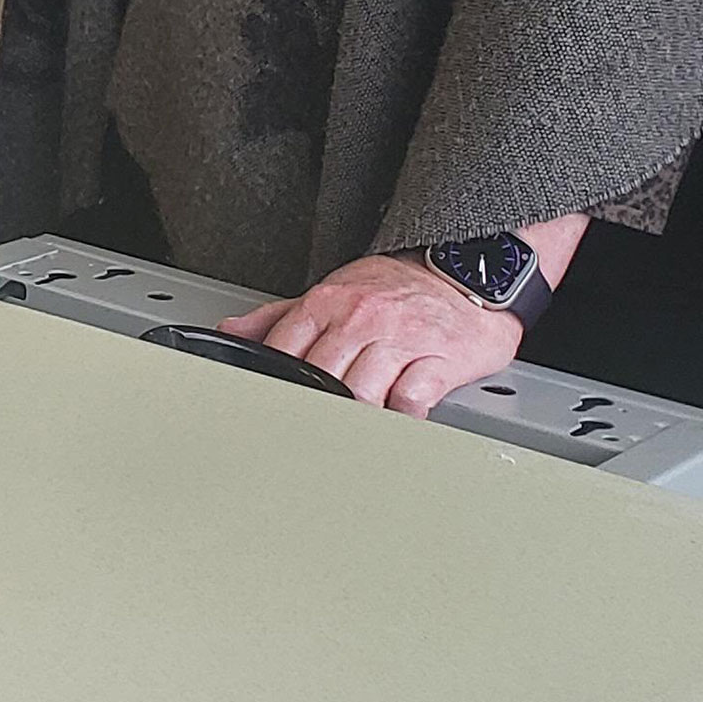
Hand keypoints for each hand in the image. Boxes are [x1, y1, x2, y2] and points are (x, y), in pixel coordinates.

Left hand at [219, 253, 521, 415]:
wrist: (468, 272)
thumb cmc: (397, 289)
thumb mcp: (334, 292)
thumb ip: (281, 316)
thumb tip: (234, 333)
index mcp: (329, 303)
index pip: (283, 348)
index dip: (273, 380)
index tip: (269, 405)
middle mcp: (361, 319)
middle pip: (319, 377)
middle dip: (313, 405)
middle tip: (310, 429)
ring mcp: (400, 339)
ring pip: (359, 392)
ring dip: (355, 415)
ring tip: (353, 427)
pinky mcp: (439, 360)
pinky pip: (410, 400)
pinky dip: (400, 418)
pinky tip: (396, 419)